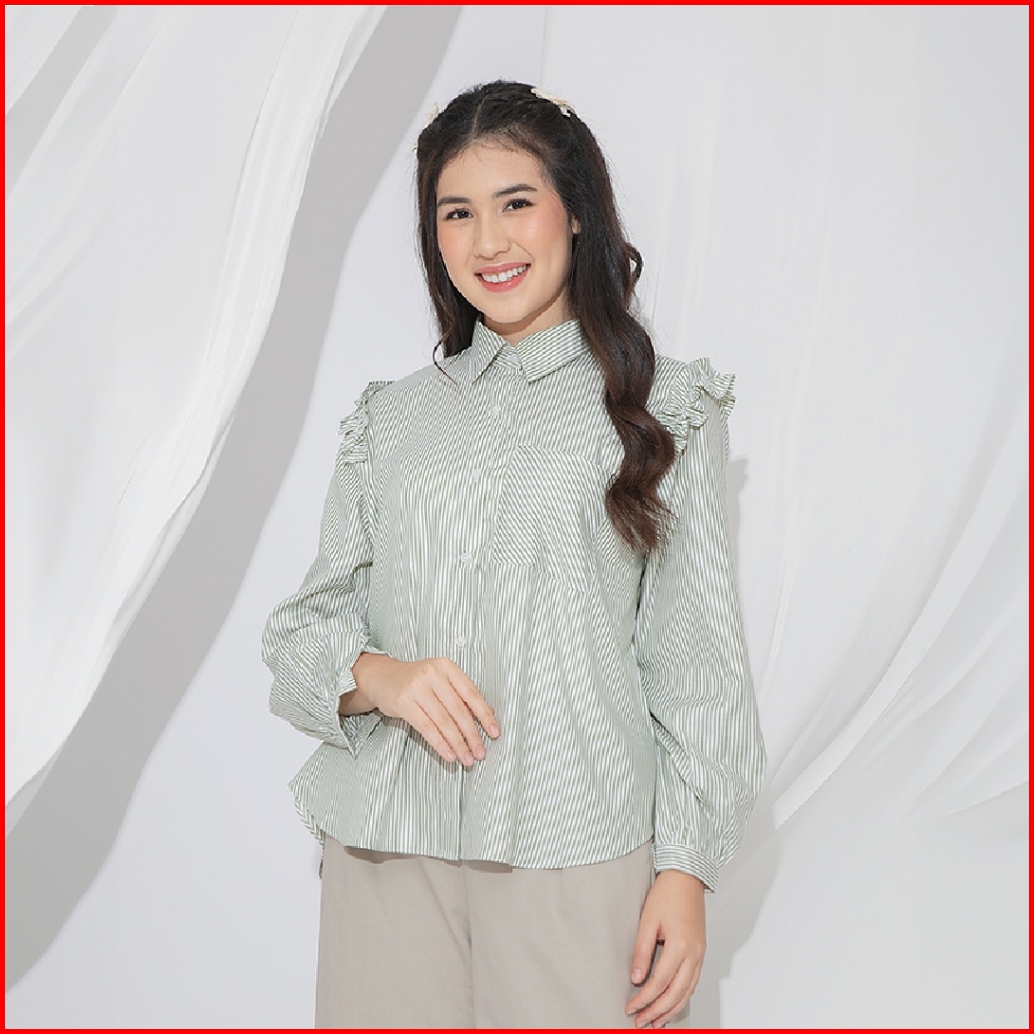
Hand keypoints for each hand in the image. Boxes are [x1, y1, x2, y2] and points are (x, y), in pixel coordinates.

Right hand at [340, 653, 499, 765]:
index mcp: (447, 667)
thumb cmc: (416, 681)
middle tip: (480, 752)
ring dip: (458, 743)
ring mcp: (417, 687)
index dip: (485, 715)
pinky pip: (426, 727)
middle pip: (458, 710)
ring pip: (444, 721)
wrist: (383, 678)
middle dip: (472, 734)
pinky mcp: (403, 702)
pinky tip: (448, 754)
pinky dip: (440, 743)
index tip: (494, 732)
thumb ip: (462, 696)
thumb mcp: (441, 681)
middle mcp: (433, 674)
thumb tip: (490, 715)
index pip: (471, 693)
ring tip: (466, 758)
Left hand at [625, 870, 705, 1027]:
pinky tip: (671, 1003)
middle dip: (657, 1011)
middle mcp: (694, 954)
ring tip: (656, 1021)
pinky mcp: (700, 951)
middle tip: (641, 1022)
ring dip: (671, 1009)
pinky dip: (682, 997)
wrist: (686, 876)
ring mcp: (700, 954)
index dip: (644, 998)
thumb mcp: (647, 920)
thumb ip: (641, 950)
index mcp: (681, 946)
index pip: (659, 982)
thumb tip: (636, 978)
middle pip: (676, 993)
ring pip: (688, 992)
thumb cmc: (667, 893)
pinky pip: (693, 982)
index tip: (630, 1008)